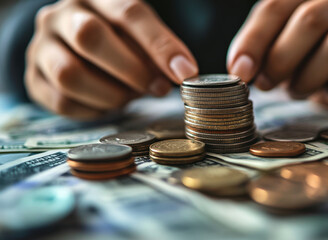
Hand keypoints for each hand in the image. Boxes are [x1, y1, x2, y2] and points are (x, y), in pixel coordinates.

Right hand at [26, 0, 197, 119]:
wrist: (71, 46)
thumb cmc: (115, 39)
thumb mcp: (138, 35)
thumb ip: (157, 49)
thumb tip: (182, 72)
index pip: (129, 13)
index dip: (160, 45)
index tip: (185, 72)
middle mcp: (62, 15)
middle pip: (90, 36)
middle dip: (132, 70)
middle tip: (157, 88)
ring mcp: (42, 46)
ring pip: (71, 74)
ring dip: (111, 95)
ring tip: (129, 96)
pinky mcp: (34, 78)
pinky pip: (61, 101)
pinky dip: (93, 110)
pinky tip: (107, 104)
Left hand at [228, 0, 327, 120]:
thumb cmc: (309, 65)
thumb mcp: (277, 52)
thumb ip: (257, 52)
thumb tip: (240, 70)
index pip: (278, 4)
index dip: (255, 40)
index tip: (241, 73)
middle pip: (311, 20)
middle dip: (281, 61)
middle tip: (267, 85)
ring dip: (309, 78)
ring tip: (299, 89)